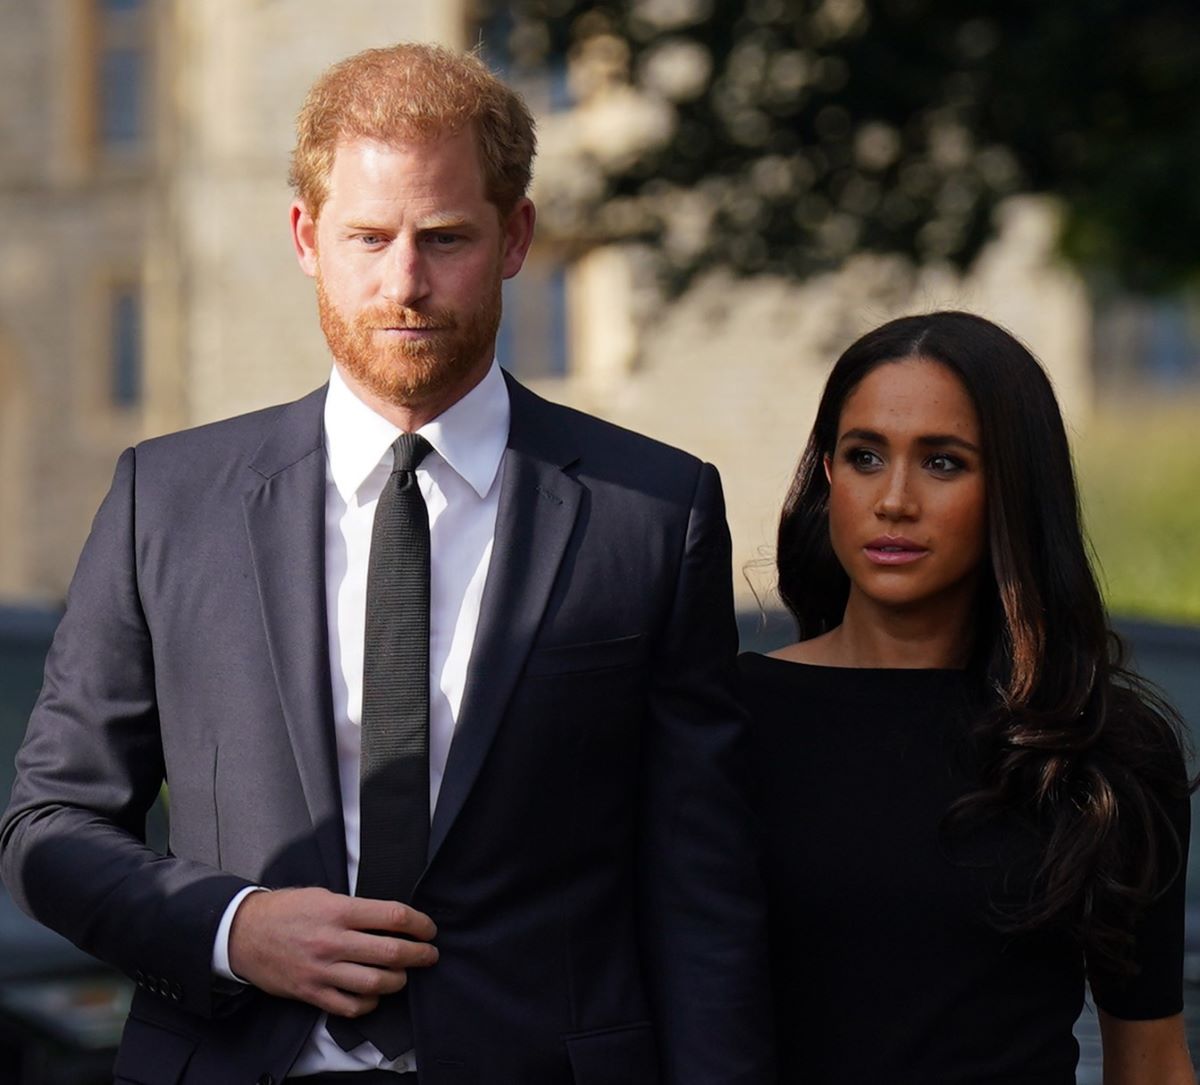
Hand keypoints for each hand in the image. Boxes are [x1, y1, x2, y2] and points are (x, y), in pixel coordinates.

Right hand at [227, 887, 437, 1016]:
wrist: (244, 934)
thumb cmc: (287, 910)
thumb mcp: (323, 895)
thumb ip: (357, 908)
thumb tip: (392, 919)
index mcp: (339, 911)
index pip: (394, 917)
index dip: (420, 924)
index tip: (429, 929)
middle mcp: (333, 941)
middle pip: (392, 952)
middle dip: (420, 955)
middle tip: (429, 954)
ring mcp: (322, 970)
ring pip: (376, 983)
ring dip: (399, 981)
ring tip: (404, 975)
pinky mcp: (312, 993)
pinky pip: (351, 1006)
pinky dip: (370, 1002)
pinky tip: (374, 993)